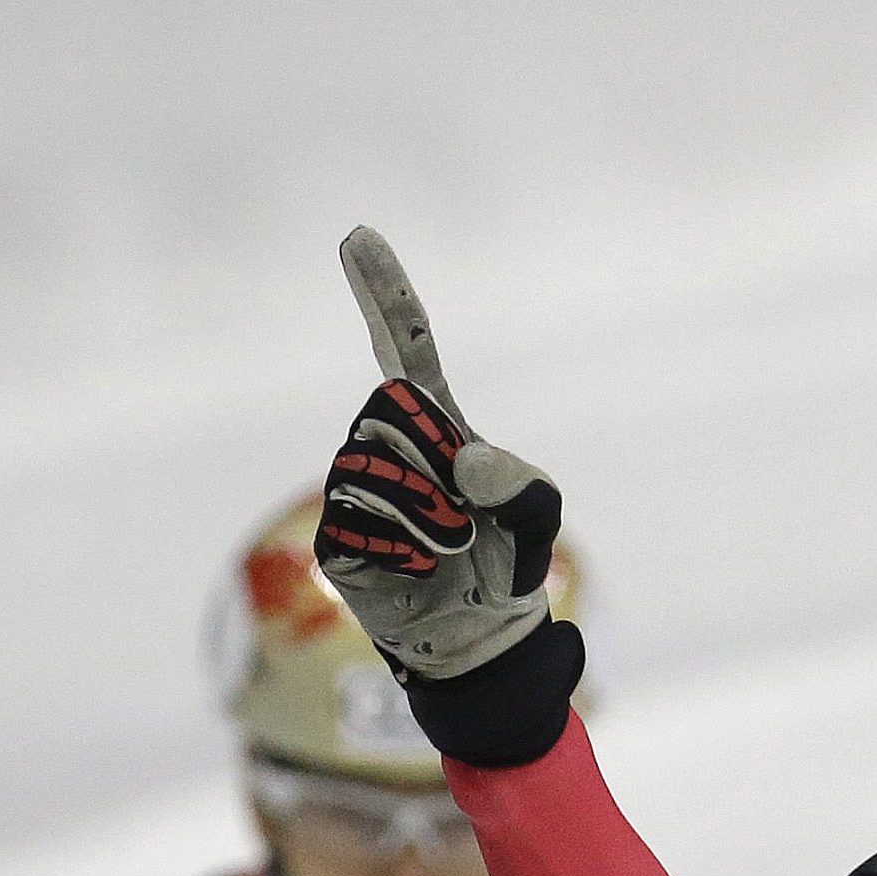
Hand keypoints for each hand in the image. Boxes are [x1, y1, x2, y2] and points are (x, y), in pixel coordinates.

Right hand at [313, 229, 583, 764]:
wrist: (478, 639)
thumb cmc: (505, 568)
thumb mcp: (540, 525)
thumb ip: (523, 489)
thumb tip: (463, 462)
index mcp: (436, 425)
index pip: (404, 347)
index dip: (383, 293)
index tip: (357, 237)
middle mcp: (385, 445)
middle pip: (389, 412)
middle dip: (436, 463)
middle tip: (465, 516)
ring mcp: (353, 487)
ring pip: (371, 468)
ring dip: (426, 514)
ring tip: (447, 546)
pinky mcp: (336, 537)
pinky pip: (358, 521)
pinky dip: (403, 548)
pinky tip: (418, 568)